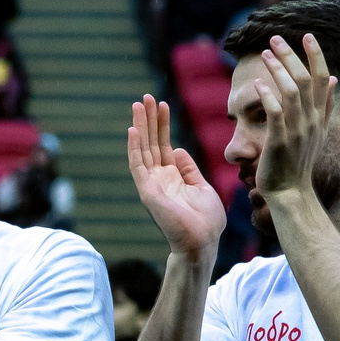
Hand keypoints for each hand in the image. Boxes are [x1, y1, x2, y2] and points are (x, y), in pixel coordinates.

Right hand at [128, 95, 225, 257]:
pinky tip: (133, 130)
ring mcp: (151, 184)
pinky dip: (134, 148)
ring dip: (140, 126)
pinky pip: (137, 166)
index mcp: (172, 177)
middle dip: (149, 119)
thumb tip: (177, 150)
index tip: (162, 105)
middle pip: (150, 142)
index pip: (162, 145)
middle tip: (146, 97)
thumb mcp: (201, 187)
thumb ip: (189, 169)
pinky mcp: (147, 191)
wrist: (202, 243)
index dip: (162, 125)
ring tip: (139, 104)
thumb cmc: (206, 221)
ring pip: (142, 149)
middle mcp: (158, 178)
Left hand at [249, 35, 335, 204]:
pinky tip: (257, 84)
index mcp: (320, 115)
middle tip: (275, 38)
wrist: (292, 192)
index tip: (307, 36)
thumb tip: (333, 78)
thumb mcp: (317, 130)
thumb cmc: (299, 160)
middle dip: (291, 55)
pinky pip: (275, 113)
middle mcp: (312, 120)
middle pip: (305, 79)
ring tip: (264, 54)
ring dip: (278, 69)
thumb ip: (325, 104)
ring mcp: (297, 130)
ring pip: (291, 91)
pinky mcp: (280, 140)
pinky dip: (267, 96)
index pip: (322, 78)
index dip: (316, 55)